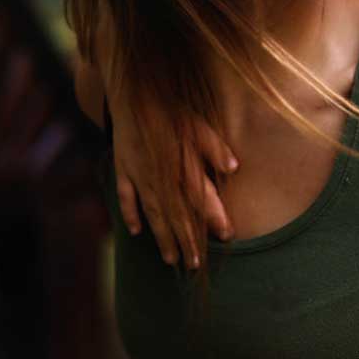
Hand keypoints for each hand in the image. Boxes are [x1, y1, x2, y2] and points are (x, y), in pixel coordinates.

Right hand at [113, 109, 237, 268]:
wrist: (133, 94)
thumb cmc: (172, 110)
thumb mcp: (199, 124)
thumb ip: (215, 148)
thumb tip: (235, 168)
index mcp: (181, 167)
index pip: (200, 200)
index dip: (214, 218)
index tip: (226, 237)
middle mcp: (160, 177)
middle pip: (176, 215)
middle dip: (187, 241)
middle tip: (195, 265)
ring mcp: (139, 176)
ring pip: (153, 213)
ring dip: (162, 236)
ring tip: (170, 259)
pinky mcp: (123, 169)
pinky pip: (126, 197)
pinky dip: (131, 214)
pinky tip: (136, 232)